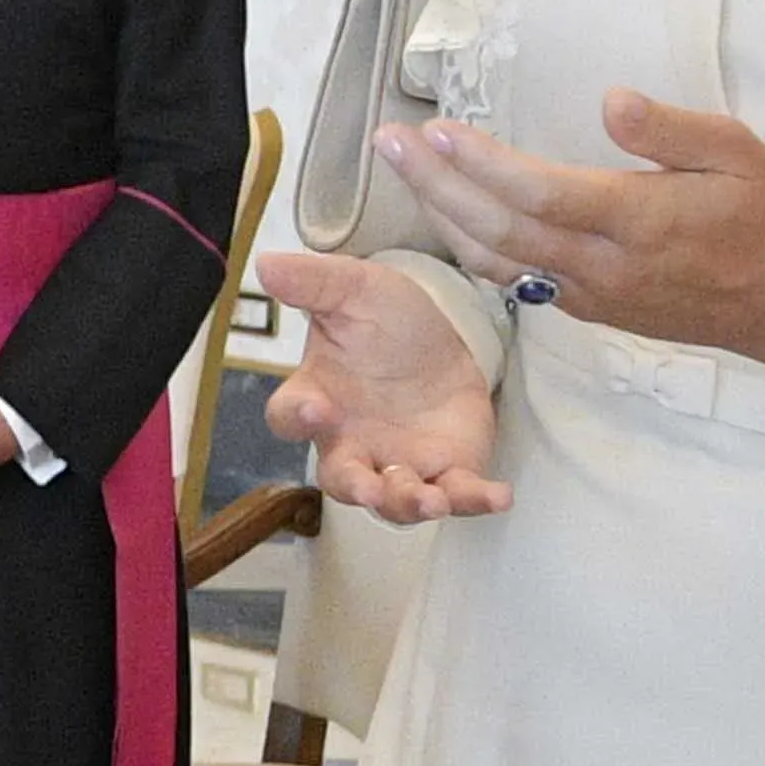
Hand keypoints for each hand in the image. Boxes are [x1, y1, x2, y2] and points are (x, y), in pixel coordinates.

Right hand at [256, 248, 509, 521]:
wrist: (441, 341)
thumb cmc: (385, 322)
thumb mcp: (354, 289)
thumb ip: (314, 282)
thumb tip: (266, 262)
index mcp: (318, 401)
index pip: (290, 418)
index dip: (298, 418)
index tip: (312, 410)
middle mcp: (352, 444)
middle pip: (342, 479)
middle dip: (356, 486)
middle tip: (368, 487)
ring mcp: (399, 464)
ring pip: (396, 500)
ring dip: (411, 503)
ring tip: (432, 500)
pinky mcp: (447, 472)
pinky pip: (458, 494)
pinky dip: (476, 500)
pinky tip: (498, 496)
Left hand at [390, 94, 764, 390]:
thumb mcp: (741, 155)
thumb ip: (671, 129)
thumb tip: (611, 100)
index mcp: (639, 222)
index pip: (539, 192)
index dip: (481, 163)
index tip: (438, 128)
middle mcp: (604, 267)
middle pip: (499, 228)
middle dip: (436, 184)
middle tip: (388, 142)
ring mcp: (592, 296)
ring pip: (498, 262)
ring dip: (443, 216)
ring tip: (403, 171)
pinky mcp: (591, 311)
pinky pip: (519, 281)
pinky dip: (476, 248)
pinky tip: (451, 216)